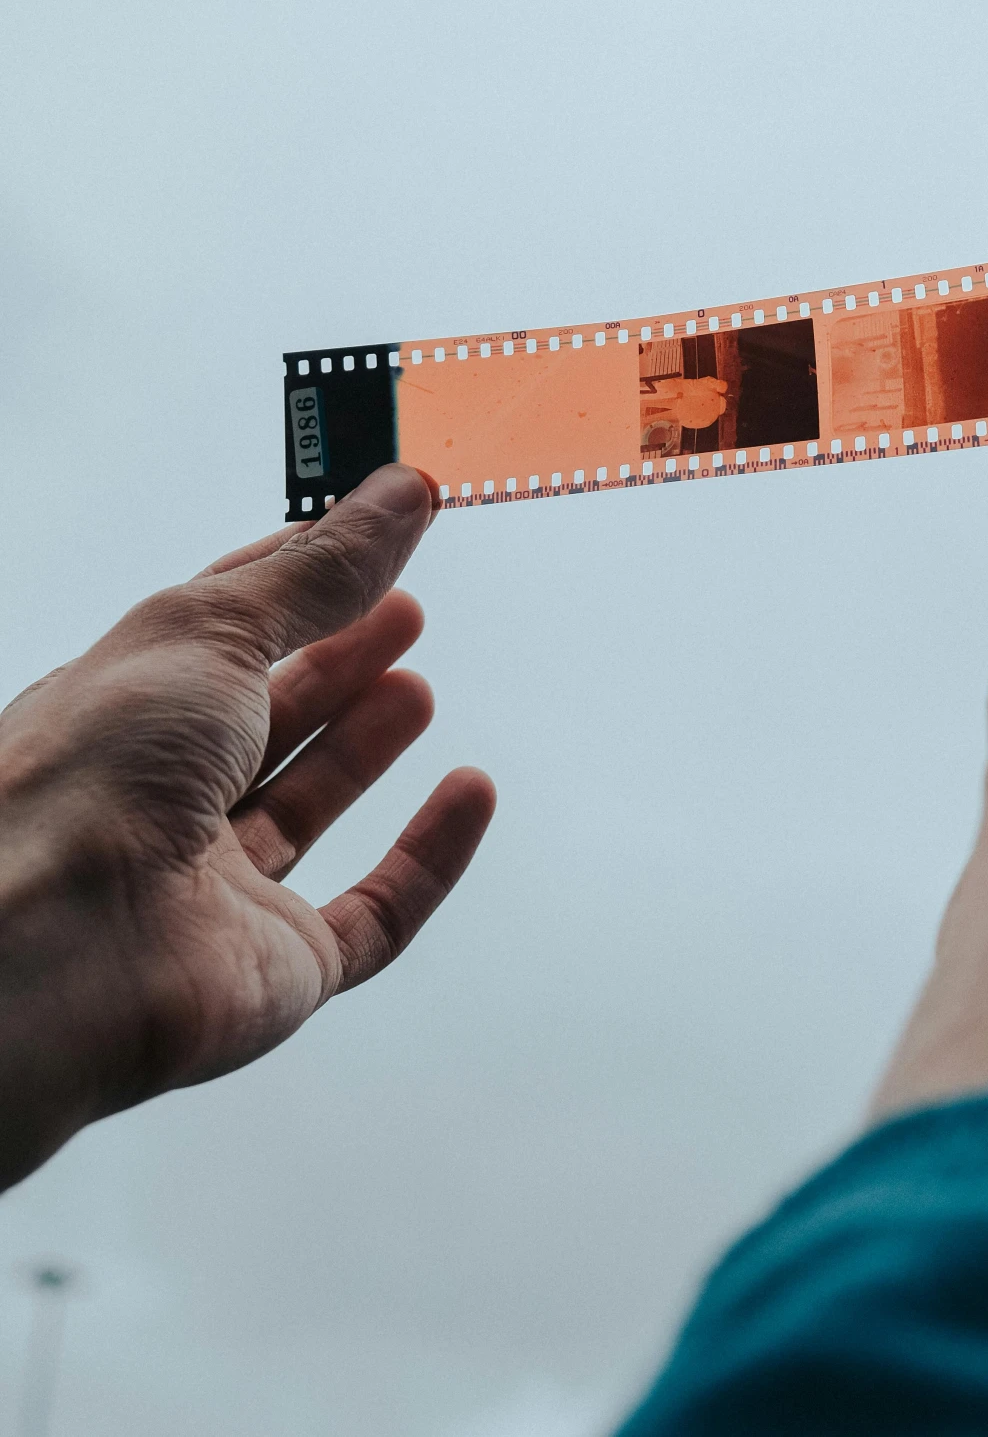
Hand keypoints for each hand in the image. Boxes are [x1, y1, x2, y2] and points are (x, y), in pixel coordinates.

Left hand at [0, 466, 494, 1190]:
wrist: (49, 947)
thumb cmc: (86, 777)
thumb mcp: (210, 628)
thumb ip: (319, 568)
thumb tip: (398, 496)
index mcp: (123, 707)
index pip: (219, 633)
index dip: (294, 584)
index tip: (367, 539)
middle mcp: (161, 795)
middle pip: (264, 721)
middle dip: (335, 662)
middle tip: (402, 612)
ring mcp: (218, 885)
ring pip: (307, 809)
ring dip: (366, 746)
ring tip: (416, 687)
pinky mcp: (277, 964)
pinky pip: (372, 916)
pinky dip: (428, 858)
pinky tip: (467, 794)